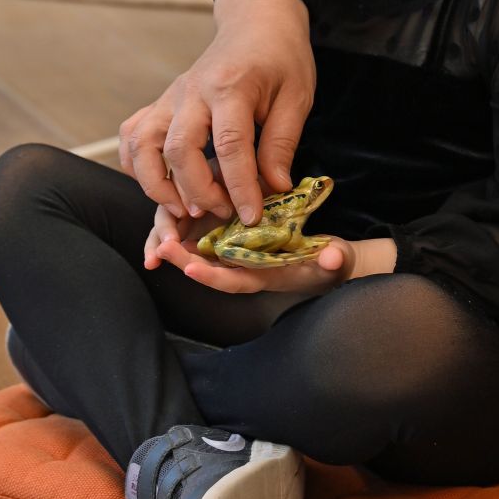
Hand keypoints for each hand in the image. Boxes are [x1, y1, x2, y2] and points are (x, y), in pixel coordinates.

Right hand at [119, 0, 314, 225]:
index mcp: (230, 87)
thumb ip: (282, 143)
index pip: (229, 145)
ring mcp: (170, 97)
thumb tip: (275, 187)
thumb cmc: (280, 59)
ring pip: (142, 144)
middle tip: (221, 212)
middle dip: (198, 190)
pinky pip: (132, 135)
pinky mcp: (160, 103)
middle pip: (178, 149)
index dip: (240, 187)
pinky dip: (136, 165)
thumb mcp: (296, 97)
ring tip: (184, 208)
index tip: (251, 216)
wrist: (256, 25)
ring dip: (156, 184)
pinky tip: (160, 184)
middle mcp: (191, 92)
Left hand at [145, 225, 397, 295]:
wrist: (333, 260)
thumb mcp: (340, 260)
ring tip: (158, 239)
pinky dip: (189, 230)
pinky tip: (174, 217)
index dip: (214, 276)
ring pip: (203, 253)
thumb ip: (337, 259)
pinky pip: (207, 237)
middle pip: (210, 269)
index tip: (191, 270)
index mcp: (268, 277)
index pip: (237, 280)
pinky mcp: (238, 238)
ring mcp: (241, 254)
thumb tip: (333, 258)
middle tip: (160, 250)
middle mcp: (248, 269)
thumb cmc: (334, 263)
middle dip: (184, 261)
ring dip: (180, 246)